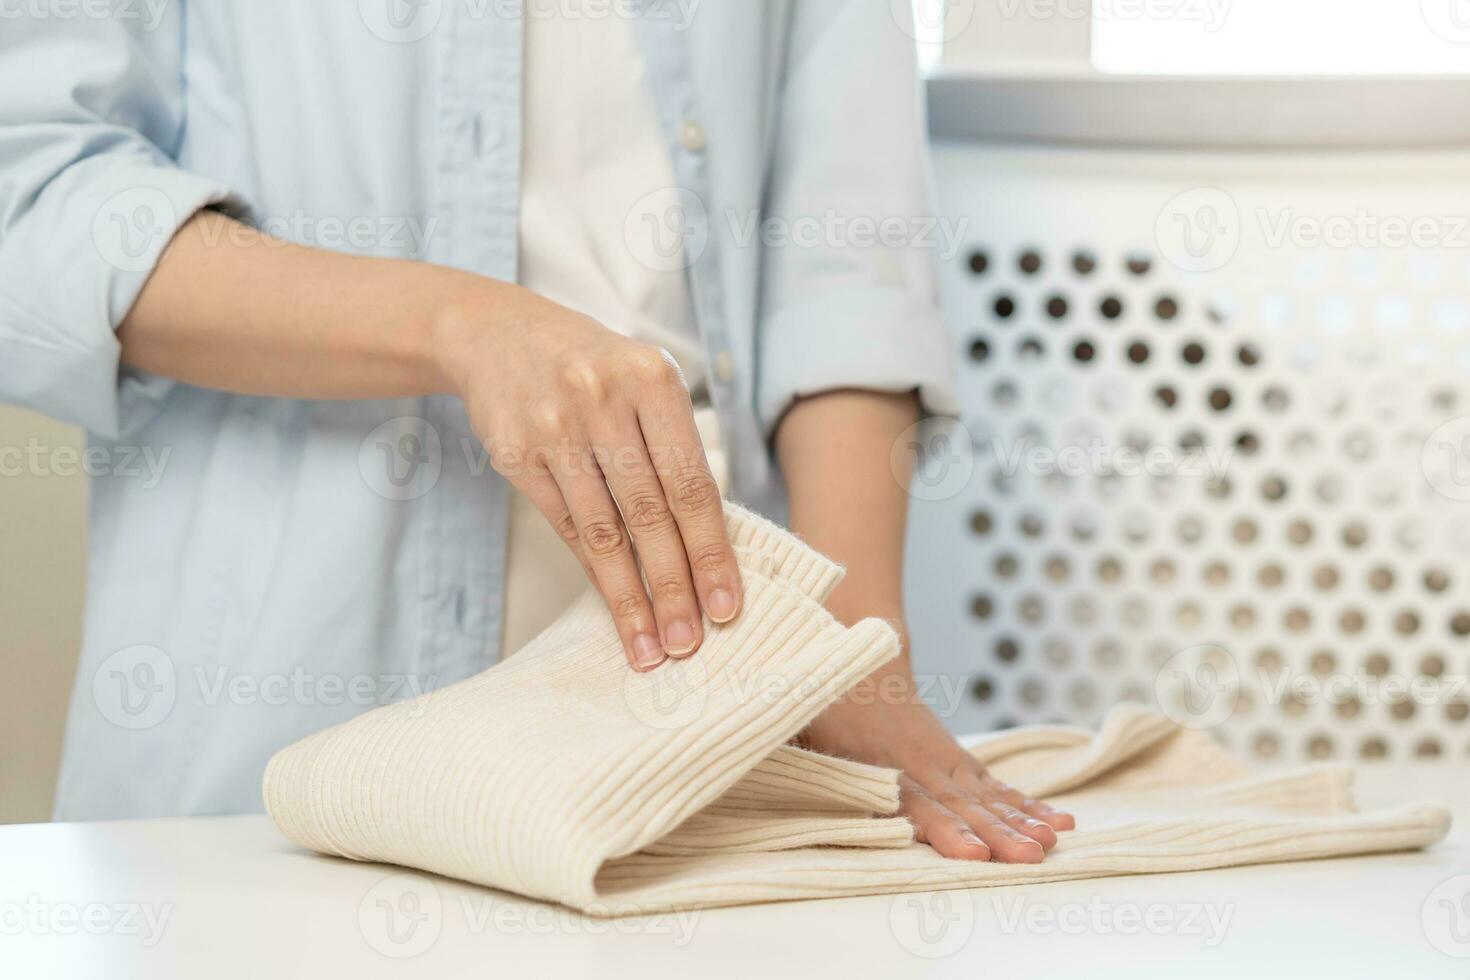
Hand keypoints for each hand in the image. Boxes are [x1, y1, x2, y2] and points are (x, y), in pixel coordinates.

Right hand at [436, 289, 740, 670]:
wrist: (497, 333)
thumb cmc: (593, 368)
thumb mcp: (643, 381)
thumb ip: (676, 448)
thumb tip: (713, 544)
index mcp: (652, 380)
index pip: (693, 482)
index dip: (712, 550)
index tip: (727, 604)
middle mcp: (604, 400)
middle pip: (652, 512)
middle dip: (676, 586)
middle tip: (692, 642)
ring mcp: (555, 428)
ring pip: (605, 531)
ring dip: (631, 597)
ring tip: (652, 647)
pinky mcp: (518, 454)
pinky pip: (567, 527)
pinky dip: (595, 573)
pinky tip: (615, 607)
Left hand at [800, 669, 1074, 861]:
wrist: (856, 657)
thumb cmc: (815, 702)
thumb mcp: (792, 718)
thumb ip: (784, 739)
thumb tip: (756, 747)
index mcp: (870, 758)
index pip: (909, 800)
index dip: (940, 828)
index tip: (969, 852)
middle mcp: (914, 760)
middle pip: (957, 803)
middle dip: (993, 832)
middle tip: (1025, 856)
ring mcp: (940, 757)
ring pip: (982, 795)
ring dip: (1016, 821)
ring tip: (1048, 844)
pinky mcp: (955, 758)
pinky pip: (993, 785)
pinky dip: (1024, 804)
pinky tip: (1057, 821)